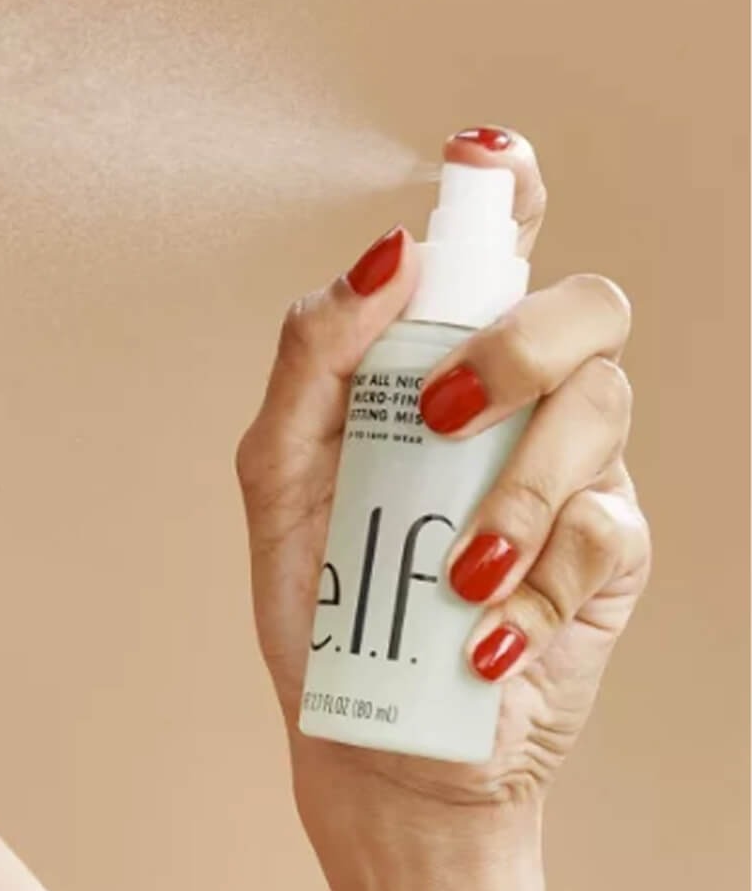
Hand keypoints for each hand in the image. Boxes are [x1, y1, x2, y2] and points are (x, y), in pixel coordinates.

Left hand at [234, 126, 651, 819]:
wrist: (372, 732)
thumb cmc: (320, 594)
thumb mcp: (280, 468)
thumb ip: (314, 355)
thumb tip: (382, 258)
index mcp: (436, 360)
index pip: (495, 249)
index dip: (506, 188)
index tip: (487, 158)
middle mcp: (517, 397)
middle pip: (580, 304)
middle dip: (519, 343)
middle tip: (443, 412)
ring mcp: (573, 470)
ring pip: (602, 407)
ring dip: (516, 489)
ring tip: (452, 569)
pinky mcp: (609, 554)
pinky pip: (608, 525)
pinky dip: (536, 576)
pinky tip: (484, 628)